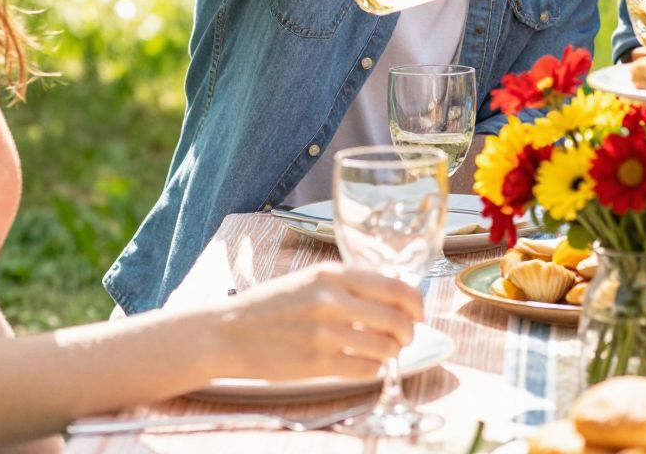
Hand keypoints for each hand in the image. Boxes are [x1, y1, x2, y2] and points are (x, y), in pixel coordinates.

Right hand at [205, 263, 424, 381]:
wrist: (227, 332)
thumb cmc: (272, 306)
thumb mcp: (311, 279)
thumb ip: (350, 284)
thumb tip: (395, 298)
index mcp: (334, 275)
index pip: (397, 288)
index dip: (416, 304)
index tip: (418, 315)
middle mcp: (332, 301)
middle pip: (397, 320)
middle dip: (408, 333)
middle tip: (404, 338)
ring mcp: (324, 334)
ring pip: (384, 348)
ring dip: (390, 353)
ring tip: (382, 353)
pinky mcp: (315, 364)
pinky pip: (364, 370)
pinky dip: (372, 370)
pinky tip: (363, 365)